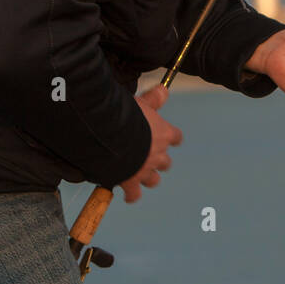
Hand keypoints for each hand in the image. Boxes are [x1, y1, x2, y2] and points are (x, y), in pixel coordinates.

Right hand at [118, 84, 182, 202]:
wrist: (109, 135)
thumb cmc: (124, 113)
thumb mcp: (140, 102)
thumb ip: (152, 98)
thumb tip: (164, 88)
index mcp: (163, 134)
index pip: (176, 137)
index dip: (172, 138)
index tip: (170, 138)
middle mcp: (158, 154)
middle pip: (166, 162)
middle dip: (159, 160)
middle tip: (149, 156)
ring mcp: (145, 170)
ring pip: (153, 180)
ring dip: (148, 177)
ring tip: (140, 175)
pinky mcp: (130, 182)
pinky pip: (134, 194)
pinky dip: (132, 195)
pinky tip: (128, 195)